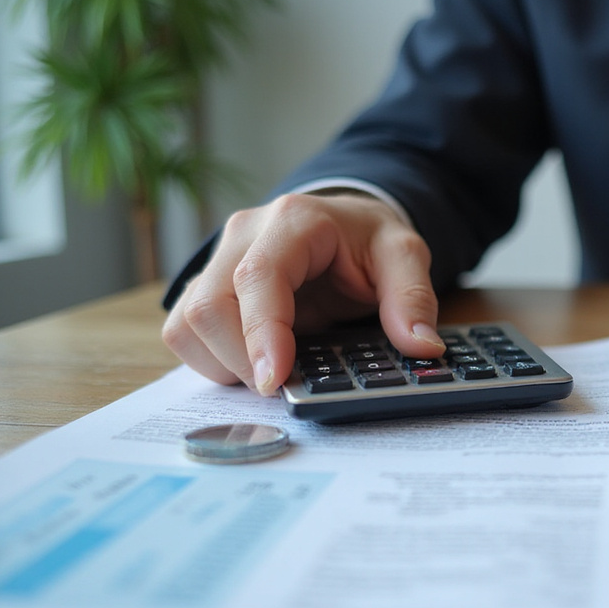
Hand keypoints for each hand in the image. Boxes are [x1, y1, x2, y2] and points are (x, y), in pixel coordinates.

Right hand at [162, 192, 446, 395]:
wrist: (343, 222)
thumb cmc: (367, 239)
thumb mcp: (404, 254)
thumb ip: (412, 297)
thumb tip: (422, 347)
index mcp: (292, 222)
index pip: (257, 277)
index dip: (260, 332)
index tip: (274, 380)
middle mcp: (242, 236)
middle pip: (209, 305)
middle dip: (241, 360)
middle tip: (284, 386)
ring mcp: (217, 261)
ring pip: (188, 323)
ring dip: (224, 363)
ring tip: (273, 371)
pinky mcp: (205, 287)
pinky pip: (186, 333)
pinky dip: (214, 360)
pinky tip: (254, 364)